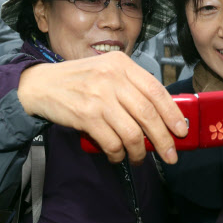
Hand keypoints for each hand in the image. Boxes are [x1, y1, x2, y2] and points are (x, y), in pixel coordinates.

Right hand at [18, 51, 188, 164]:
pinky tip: (118, 156)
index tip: (182, 130)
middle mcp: (112, 78)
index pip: (156, 90)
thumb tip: (161, 116)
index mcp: (122, 64)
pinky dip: (118, 154)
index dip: (172, 113)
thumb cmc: (79, 79)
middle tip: (170, 154)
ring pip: (131, 132)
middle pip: (148, 113)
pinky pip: (111, 142)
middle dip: (163, 138)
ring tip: (139, 158)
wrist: (41, 84)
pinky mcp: (86, 115)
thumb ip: (131, 86)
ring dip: (139, 151)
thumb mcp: (107, 70)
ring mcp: (99, 96)